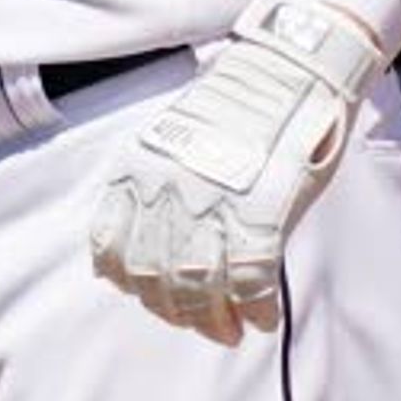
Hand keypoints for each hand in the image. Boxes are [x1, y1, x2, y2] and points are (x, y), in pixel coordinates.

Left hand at [87, 0, 382, 345]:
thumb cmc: (239, 105)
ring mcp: (212, 205)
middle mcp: (167, 190)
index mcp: (140, 169)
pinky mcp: (260, 216)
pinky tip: (263, 317)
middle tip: (202, 323)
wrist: (289, 69)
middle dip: (175, 313)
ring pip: (196, 291)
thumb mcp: (173, 138)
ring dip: (213, 324)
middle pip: (153, 280)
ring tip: (231, 331)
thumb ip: (155, 185)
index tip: (150, 295)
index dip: (128, 284)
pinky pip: (249, 286)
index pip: (111, 249)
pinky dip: (257, 312)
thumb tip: (151, 238)